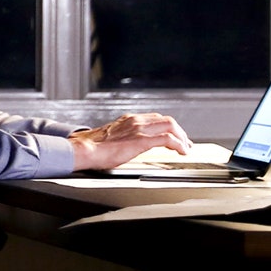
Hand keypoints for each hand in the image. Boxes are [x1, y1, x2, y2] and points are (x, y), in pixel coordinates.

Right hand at [68, 112, 191, 172]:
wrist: (84, 149)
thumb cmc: (91, 147)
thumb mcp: (109, 138)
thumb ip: (120, 139)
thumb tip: (121, 147)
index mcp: (128, 120)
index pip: (154, 118)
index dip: (168, 127)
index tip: (173, 136)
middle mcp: (135, 121)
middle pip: (166, 120)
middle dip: (179, 131)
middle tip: (185, 143)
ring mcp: (139, 129)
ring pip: (170, 126)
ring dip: (181, 137)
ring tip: (186, 148)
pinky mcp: (141, 141)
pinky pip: (167, 139)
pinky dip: (178, 144)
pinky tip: (182, 151)